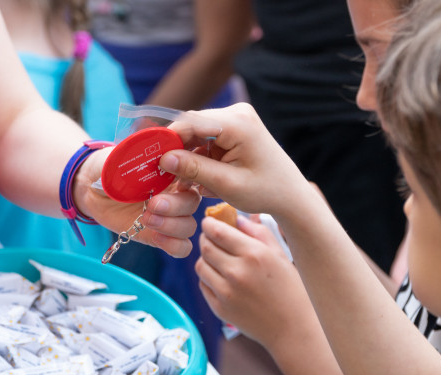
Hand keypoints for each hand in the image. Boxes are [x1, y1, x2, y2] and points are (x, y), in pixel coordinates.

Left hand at [74, 147, 201, 258]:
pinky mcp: (160, 235)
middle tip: (153, 203)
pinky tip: (156, 237)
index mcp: (173, 170)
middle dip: (175, 205)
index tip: (171, 172)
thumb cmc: (108, 168)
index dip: (190, 173)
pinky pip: (181, 247)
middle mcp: (176, 193)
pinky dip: (174, 245)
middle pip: (193, 202)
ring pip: (189, 225)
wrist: (91, 189)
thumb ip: (135, 156)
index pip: (194, 171)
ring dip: (172, 225)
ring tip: (147, 219)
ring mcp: (170, 216)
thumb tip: (148, 154)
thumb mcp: (118, 157)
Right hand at [160, 103, 312, 215]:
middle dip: (176, 150)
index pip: (190, 123)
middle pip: (192, 126)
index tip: (149, 159)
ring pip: (197, 134)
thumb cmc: (265, 192)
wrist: (291, 195)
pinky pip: (206, 140)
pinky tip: (197, 177)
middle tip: (161, 173)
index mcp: (238, 123)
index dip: (167, 139)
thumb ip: (194, 169)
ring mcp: (236, 119)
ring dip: (187, 156)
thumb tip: (164, 158)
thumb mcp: (227, 185)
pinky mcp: (234, 129)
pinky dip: (198, 158)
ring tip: (182, 181)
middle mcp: (237, 113)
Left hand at [195, 214, 315, 345]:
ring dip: (206, 258)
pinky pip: (203, 285)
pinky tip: (221, 278)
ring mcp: (226, 293)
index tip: (210, 223)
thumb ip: (258, 233)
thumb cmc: (291, 289)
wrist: (293, 329)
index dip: (209, 224)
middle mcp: (237, 272)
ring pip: (200, 265)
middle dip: (206, 239)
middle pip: (205, 247)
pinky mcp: (219, 309)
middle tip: (212, 238)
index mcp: (254, 255)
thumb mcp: (281, 255)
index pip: (217, 231)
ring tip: (218, 259)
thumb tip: (237, 219)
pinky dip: (208, 278)